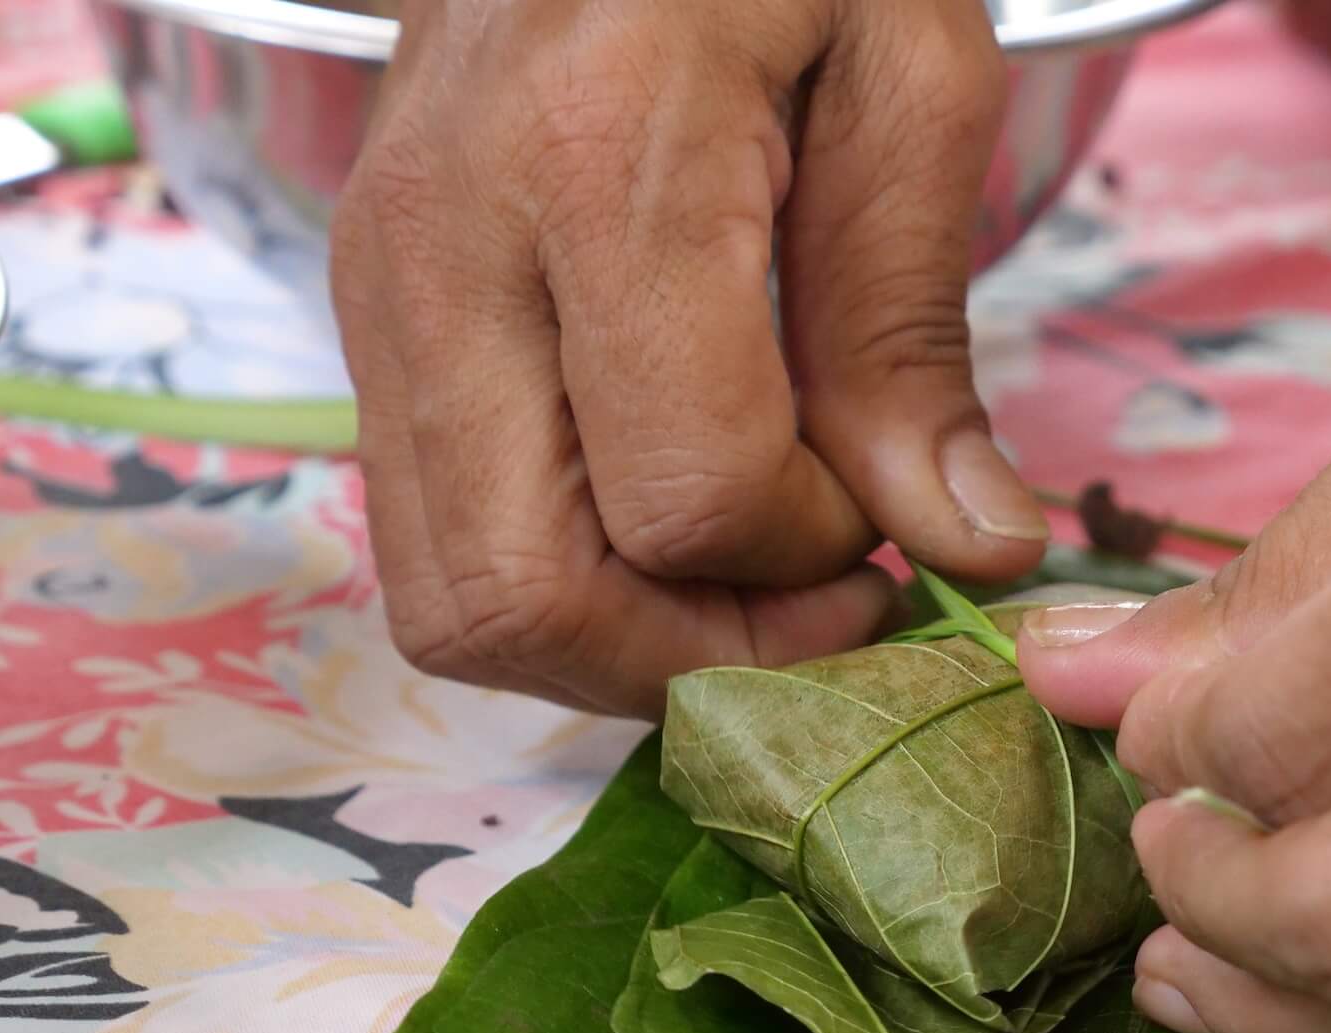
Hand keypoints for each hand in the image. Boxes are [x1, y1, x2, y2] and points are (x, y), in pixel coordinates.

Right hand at [336, 0, 1047, 717]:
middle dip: (697, 659)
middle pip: (523, 599)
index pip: (692, 496)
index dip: (816, 554)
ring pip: (453, 604)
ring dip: (622, 648)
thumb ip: (912, 330)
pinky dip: (561, 587)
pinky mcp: (365, 318)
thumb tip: (966, 545)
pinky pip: (435, 540)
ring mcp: (378, 291)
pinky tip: (662, 528)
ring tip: (746, 578)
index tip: (890, 507)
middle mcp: (445, 249)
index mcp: (598, 163)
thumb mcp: (909, 75)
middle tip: (817, 608)